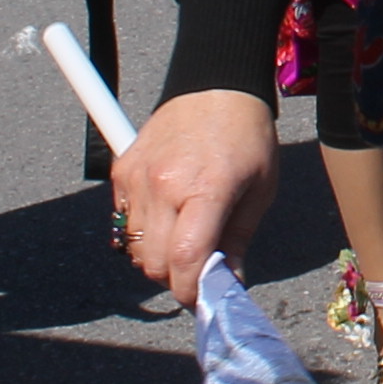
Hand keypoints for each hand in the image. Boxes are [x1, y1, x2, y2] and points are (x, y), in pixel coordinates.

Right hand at [111, 90, 281, 291]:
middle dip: (174, 279)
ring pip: (134, 247)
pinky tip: (165, 217)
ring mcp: (138, 177)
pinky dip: (141, 232)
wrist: (215, 85)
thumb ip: (239, 240)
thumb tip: (230, 284)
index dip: (192, 290)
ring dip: (156, 257)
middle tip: (196, 271)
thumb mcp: (260, 189)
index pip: (185, 258)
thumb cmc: (246, 136)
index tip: (204, 298)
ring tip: (182, 241)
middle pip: (153, 262)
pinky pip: (123, 222)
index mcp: (207, 188)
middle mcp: (164, 184)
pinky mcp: (122, 171)